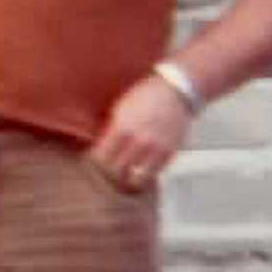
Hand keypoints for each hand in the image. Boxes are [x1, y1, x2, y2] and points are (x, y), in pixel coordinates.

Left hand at [88, 73, 194, 189]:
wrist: (176, 91)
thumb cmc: (144, 97)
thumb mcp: (120, 109)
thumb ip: (110, 130)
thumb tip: (97, 148)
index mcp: (121, 129)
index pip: (100, 159)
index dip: (95, 163)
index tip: (95, 161)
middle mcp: (138, 141)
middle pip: (115, 172)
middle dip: (108, 174)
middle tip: (107, 172)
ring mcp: (155, 149)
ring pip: (135, 180)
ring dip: (127, 181)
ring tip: (123, 177)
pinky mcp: (169, 154)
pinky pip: (153, 176)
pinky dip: (144, 178)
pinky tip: (139, 172)